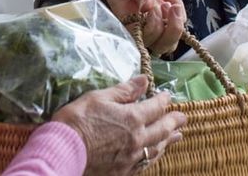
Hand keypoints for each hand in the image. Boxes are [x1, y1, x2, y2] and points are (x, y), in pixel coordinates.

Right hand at [53, 75, 186, 174]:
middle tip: (183, 117)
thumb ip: (123, 91)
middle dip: (174, 121)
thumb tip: (143, 80)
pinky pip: (146, 163)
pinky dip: (155, 156)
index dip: (163, 100)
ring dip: (169, 140)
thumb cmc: (78, 121)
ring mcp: (132, 158)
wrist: (63, 152)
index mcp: (133, 118)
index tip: (167, 96)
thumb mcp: (98, 98)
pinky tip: (156, 154)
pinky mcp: (124, 172)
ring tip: (177, 135)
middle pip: (163, 129)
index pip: (155, 107)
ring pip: (158, 148)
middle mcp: (138, 139)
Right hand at [98, 0, 186, 53]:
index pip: (143, 38)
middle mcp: (140, 29)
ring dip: (178, 24)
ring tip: (172, 5)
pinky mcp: (163, 18)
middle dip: (170, 27)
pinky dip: (179, 8)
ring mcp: (153, 25)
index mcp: (126, 21)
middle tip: (164, 4)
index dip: (153, 26)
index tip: (151, 6)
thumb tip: (148, 6)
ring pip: (171, 42)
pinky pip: (179, 22)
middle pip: (161, 45)